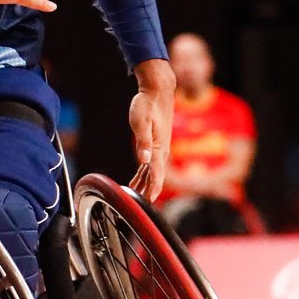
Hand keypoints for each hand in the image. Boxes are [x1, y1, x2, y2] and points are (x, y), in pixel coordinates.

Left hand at [127, 58, 174, 199]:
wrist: (157, 92)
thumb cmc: (147, 105)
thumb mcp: (141, 121)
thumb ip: (142, 141)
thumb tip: (143, 160)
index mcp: (159, 148)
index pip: (157, 173)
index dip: (153, 188)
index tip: (149, 201)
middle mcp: (161, 151)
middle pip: (155, 176)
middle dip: (149, 191)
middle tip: (142, 206)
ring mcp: (159, 148)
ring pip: (152, 172)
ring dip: (145, 184)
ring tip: (137, 197)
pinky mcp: (155, 144)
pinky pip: (150, 164)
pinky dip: (143, 174)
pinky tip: (137, 181)